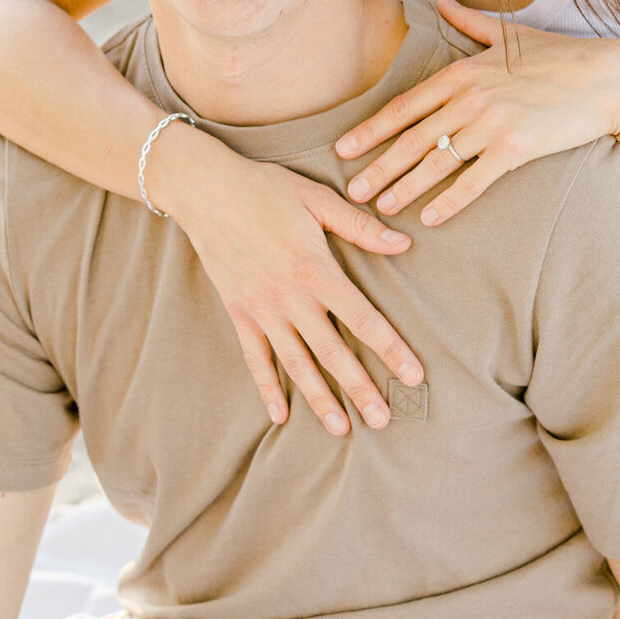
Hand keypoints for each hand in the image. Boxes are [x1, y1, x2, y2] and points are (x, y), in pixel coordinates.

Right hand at [156, 124, 424, 435]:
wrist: (206, 190)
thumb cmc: (266, 189)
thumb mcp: (317, 198)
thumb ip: (359, 226)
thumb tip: (402, 244)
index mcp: (315, 269)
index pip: (362, 318)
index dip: (390, 349)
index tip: (413, 376)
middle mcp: (289, 297)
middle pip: (332, 352)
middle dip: (360, 388)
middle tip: (384, 421)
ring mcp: (261, 309)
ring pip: (296, 363)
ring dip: (319, 398)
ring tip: (342, 429)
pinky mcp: (238, 312)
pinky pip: (254, 357)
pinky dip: (268, 387)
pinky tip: (281, 415)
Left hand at [335, 0, 619, 224]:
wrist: (609, 78)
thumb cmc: (561, 57)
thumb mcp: (510, 35)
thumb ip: (470, 22)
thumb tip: (442, 2)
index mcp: (464, 71)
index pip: (406, 105)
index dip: (372, 129)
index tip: (345, 148)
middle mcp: (471, 96)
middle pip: (413, 138)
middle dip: (378, 166)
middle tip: (351, 190)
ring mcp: (492, 123)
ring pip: (437, 161)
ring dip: (405, 187)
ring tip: (381, 206)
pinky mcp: (516, 148)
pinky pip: (473, 180)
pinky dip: (449, 201)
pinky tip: (429, 218)